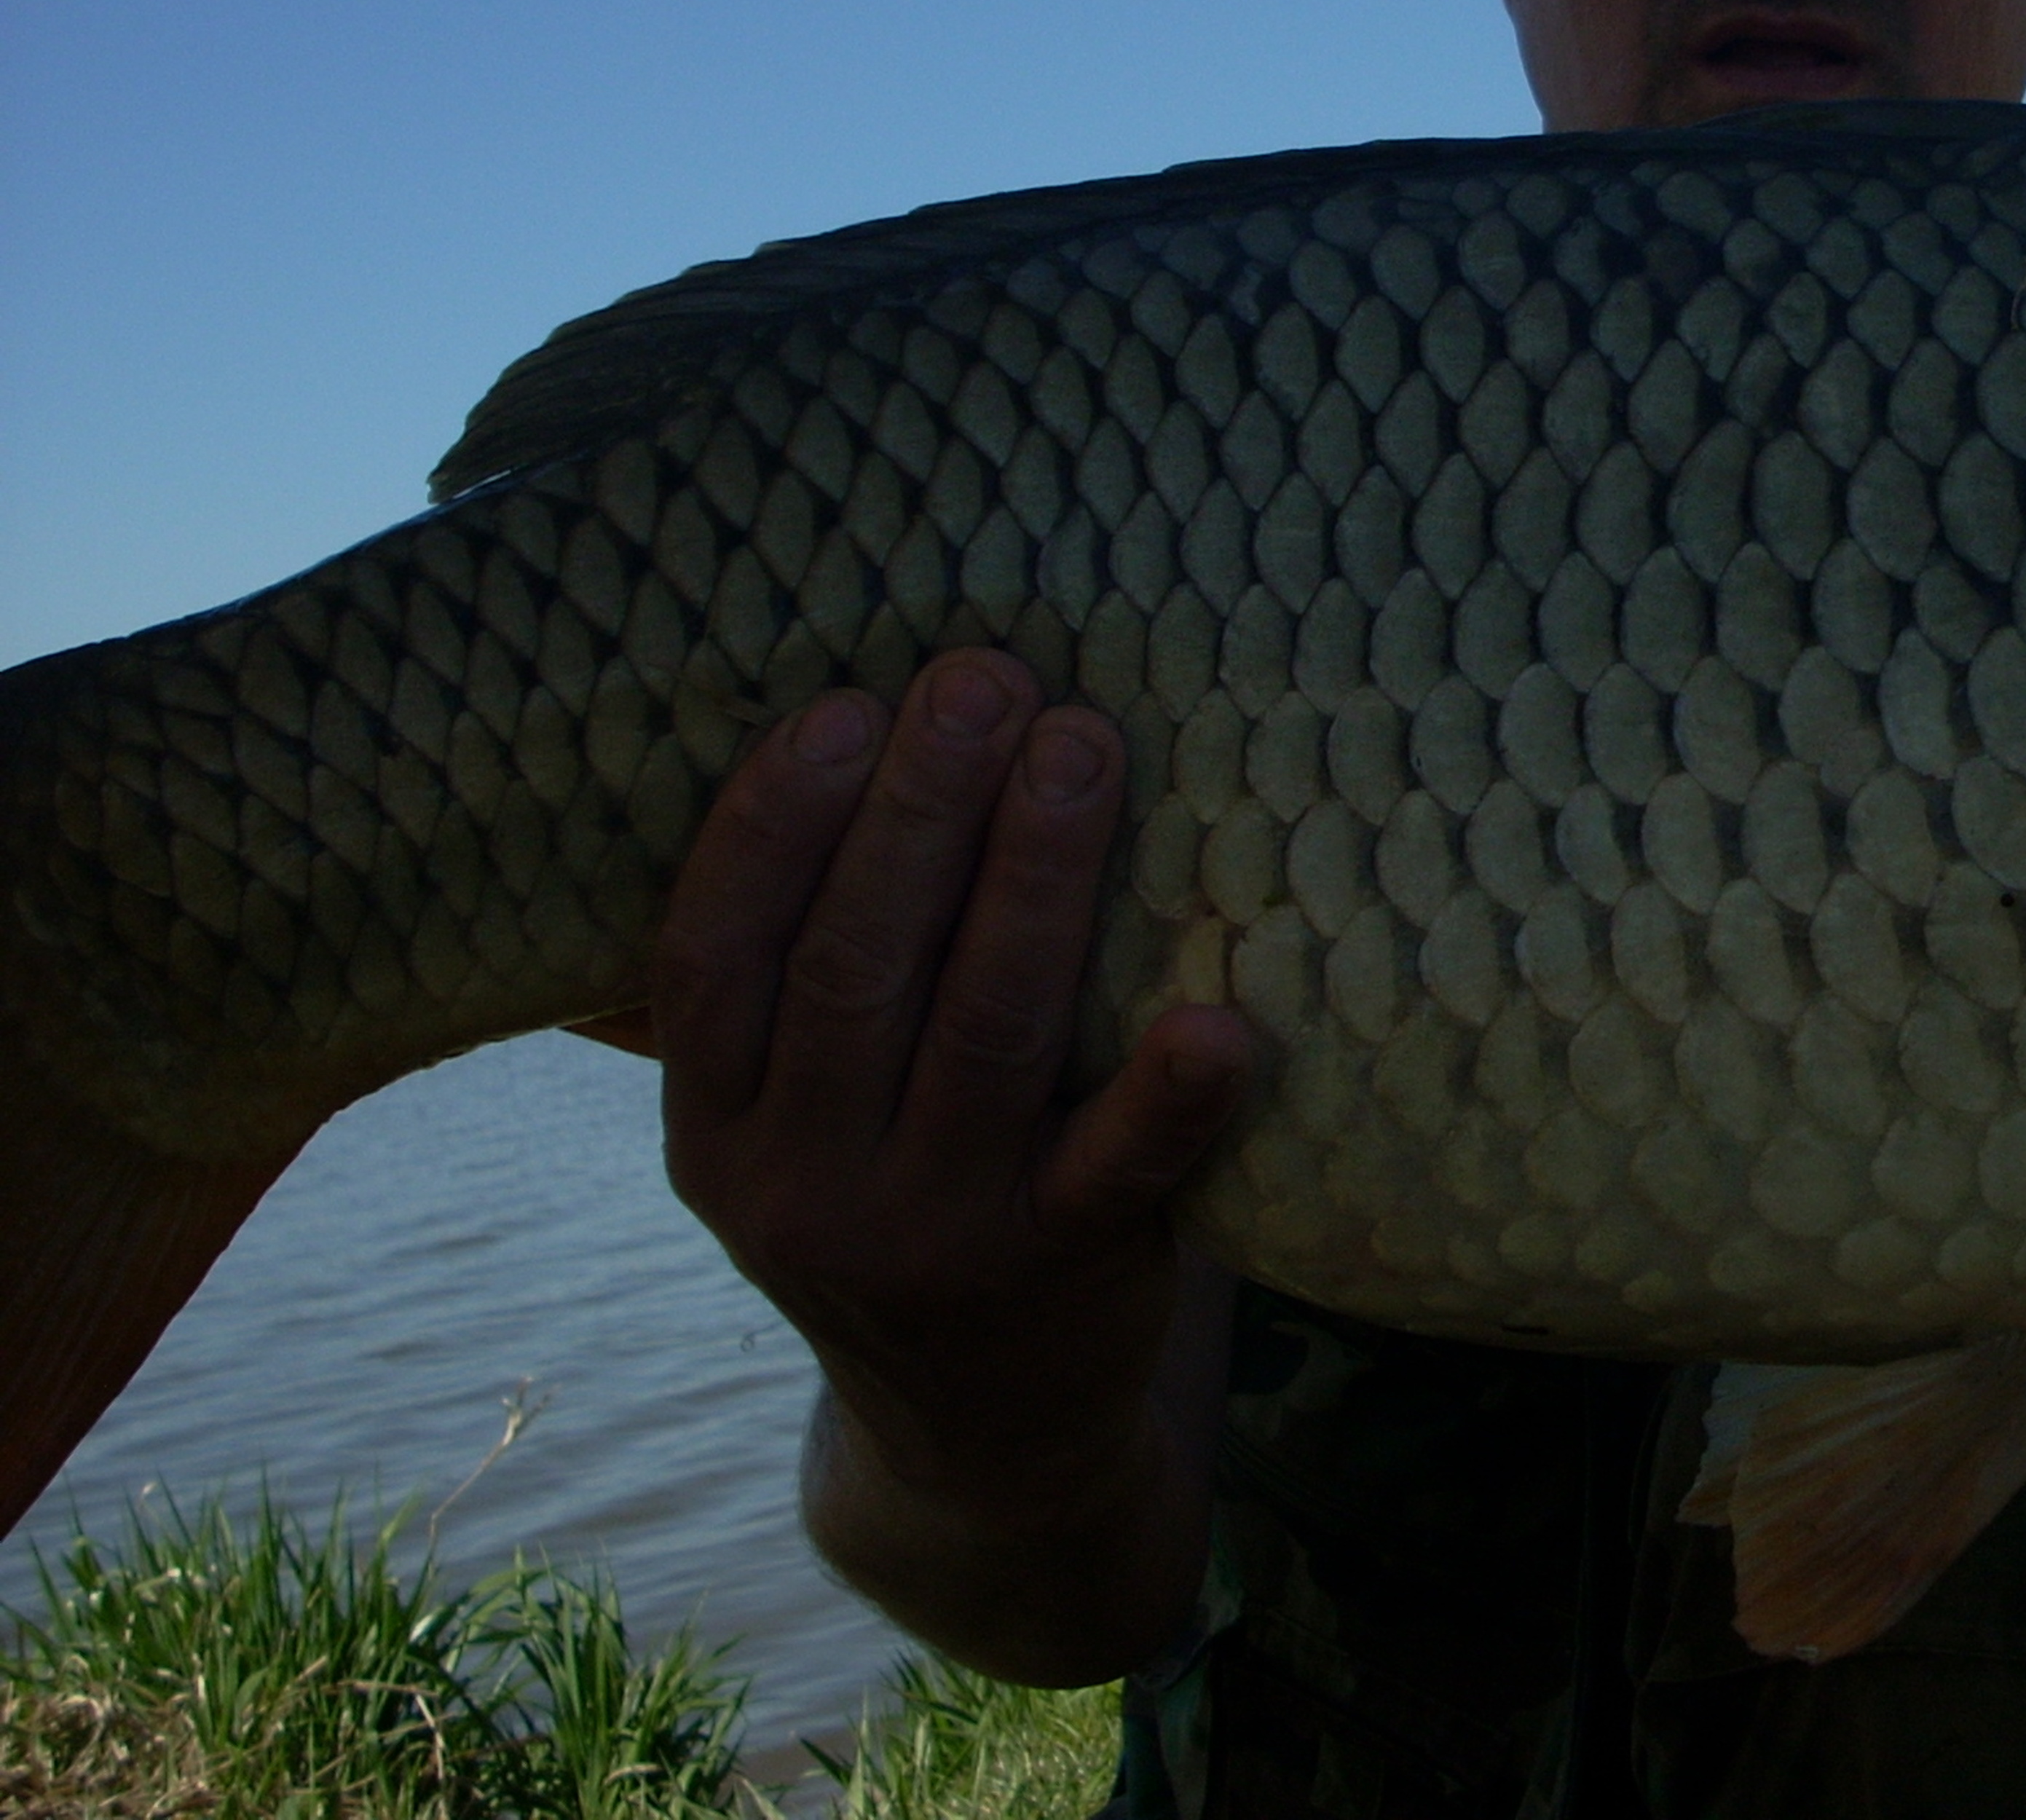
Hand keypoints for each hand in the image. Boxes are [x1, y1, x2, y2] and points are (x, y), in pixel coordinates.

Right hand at [652, 647, 1250, 1522]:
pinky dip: (1170, 1096)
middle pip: (856, 968)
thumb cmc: (888, 1200)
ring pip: (984, 1032)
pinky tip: (1221, 1021)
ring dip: (1036, 880)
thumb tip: (777, 742)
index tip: (844, 702)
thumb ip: (772, 989)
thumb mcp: (779, 1125)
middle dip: (923, 808)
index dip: (770, 824)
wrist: (979, 1440)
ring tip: (1084, 748)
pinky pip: (1121, 1170)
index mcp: (713, 1128)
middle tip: (984, 676)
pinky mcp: (1066, 1272)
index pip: (715, 954)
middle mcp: (802, 1186)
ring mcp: (934, 1235)